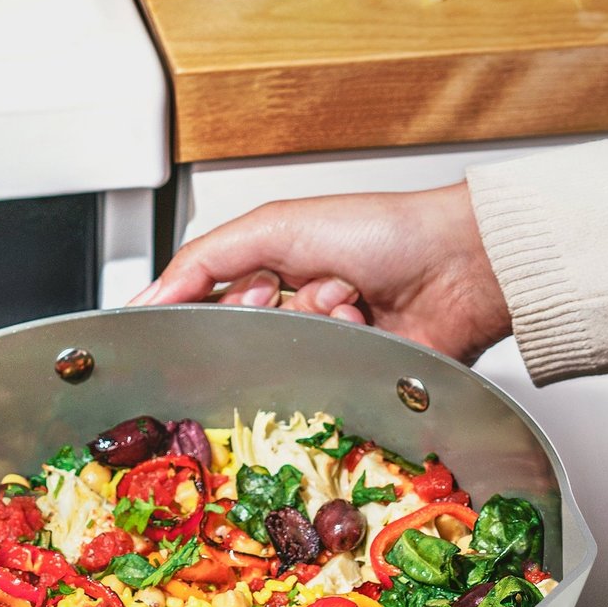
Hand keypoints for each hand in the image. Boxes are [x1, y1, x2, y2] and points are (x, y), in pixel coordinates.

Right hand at [133, 182, 511, 363]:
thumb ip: (202, 259)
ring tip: (346, 300)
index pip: (206, 299)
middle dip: (267, 310)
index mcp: (270, 266)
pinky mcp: (356, 377)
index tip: (205, 308)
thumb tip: (147, 296)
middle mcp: (295, 309)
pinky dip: (342, 347)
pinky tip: (364, 323)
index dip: (202, 307)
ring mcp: (327, 344)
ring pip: (284, 357)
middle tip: (291, 289)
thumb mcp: (274, 226)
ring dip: (314, 324)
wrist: (460, 266)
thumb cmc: (381, 231)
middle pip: (243, 333)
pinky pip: (322, 380)